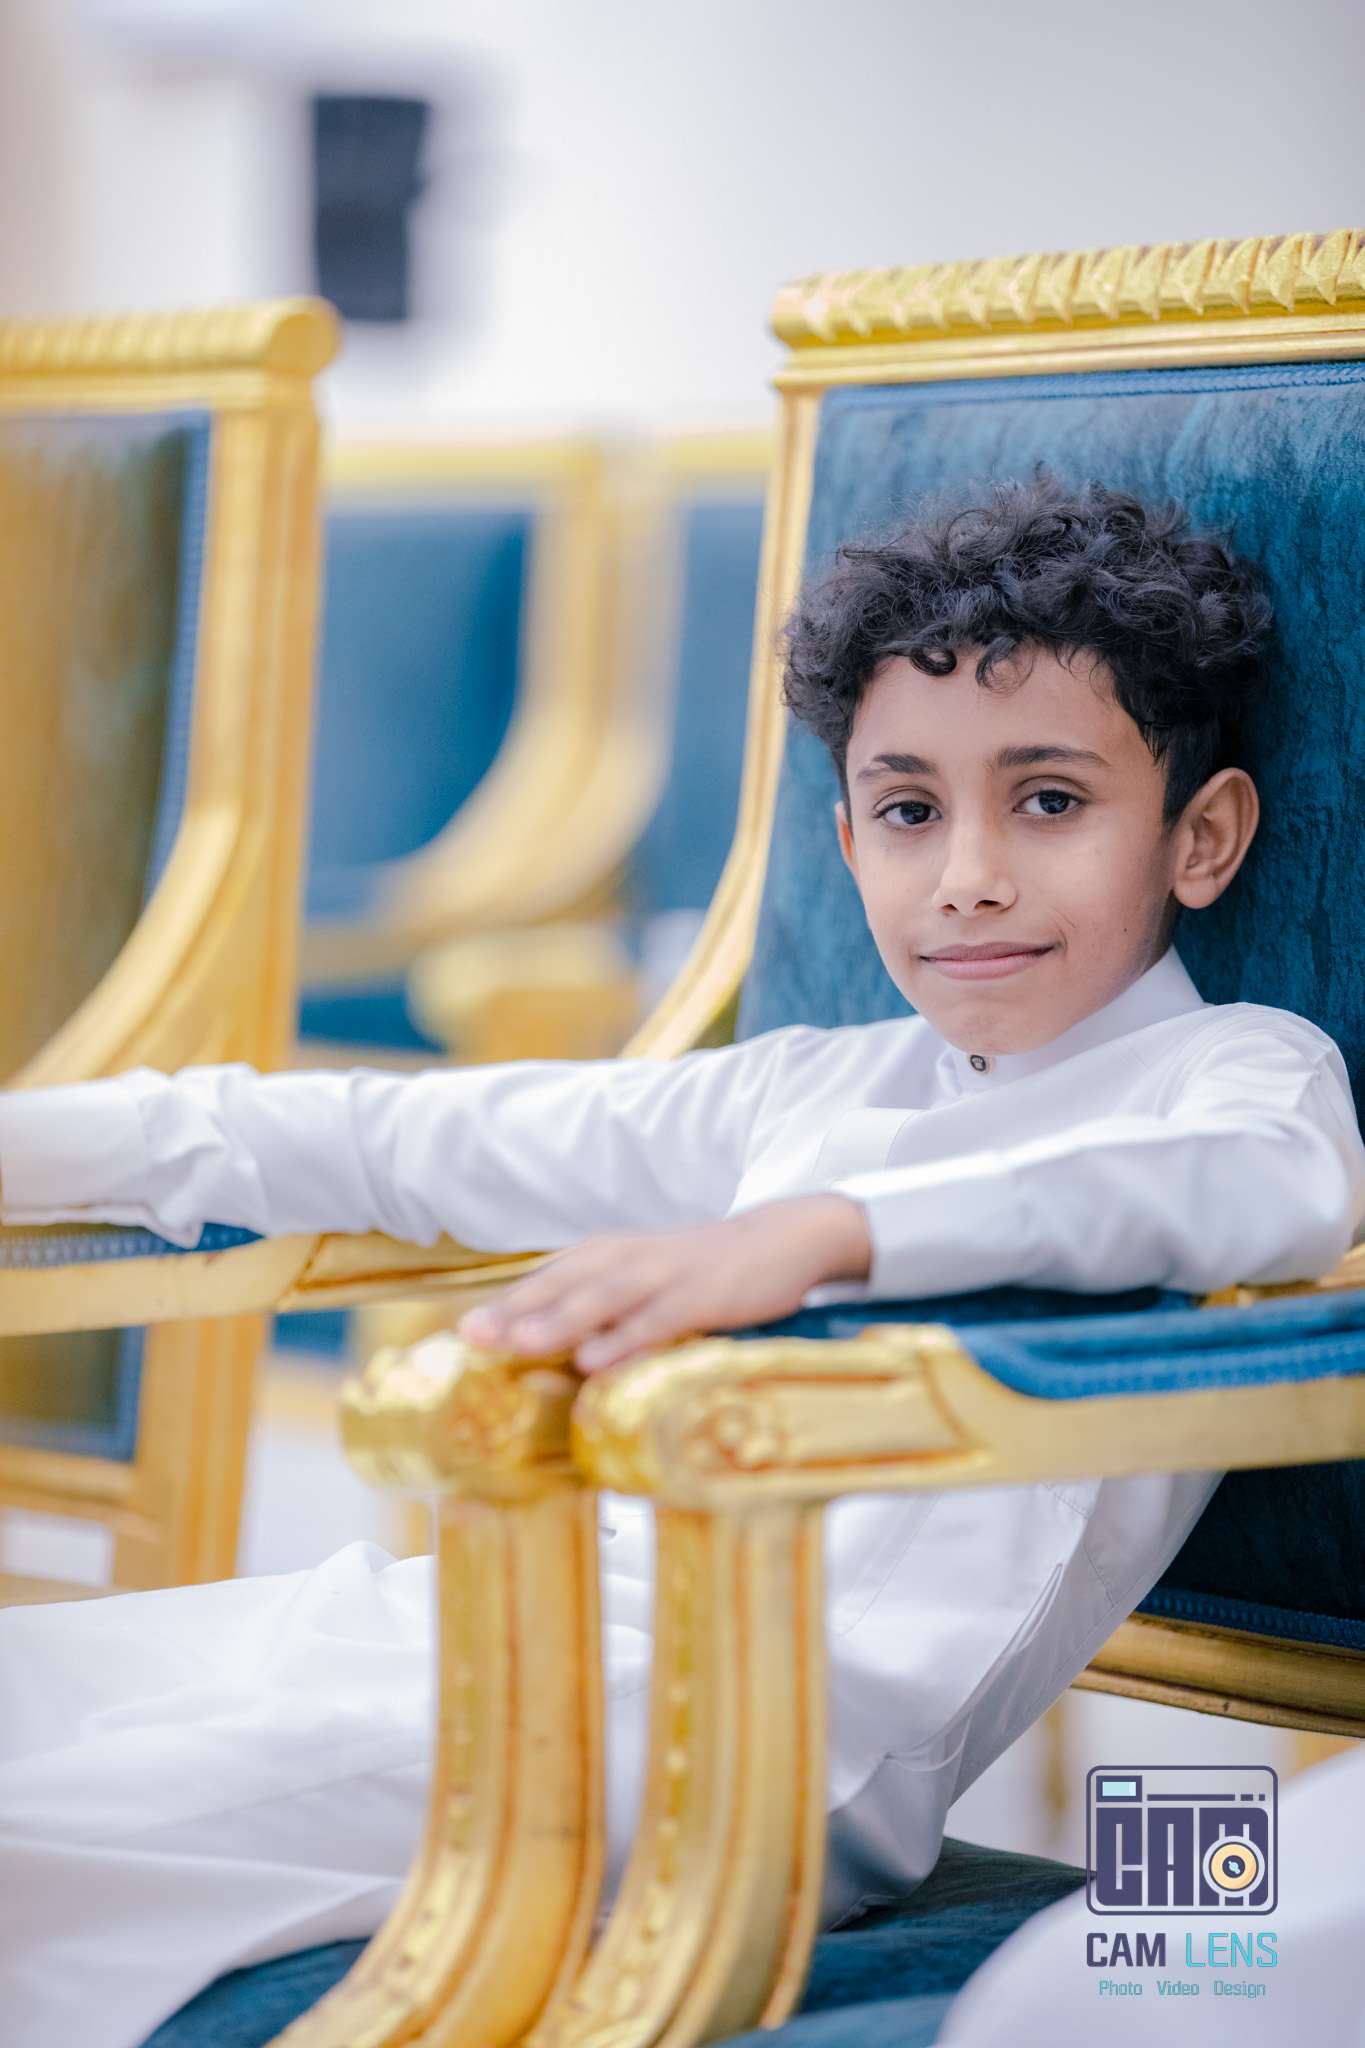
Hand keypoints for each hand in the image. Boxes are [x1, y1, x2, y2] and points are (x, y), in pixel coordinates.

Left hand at [459, 1194, 871, 1372]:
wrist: (781, 1238)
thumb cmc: (701, 1268)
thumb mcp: (642, 1277)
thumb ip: (599, 1306)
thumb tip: (549, 1349)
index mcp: (606, 1254)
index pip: (544, 1280)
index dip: (503, 1306)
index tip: (458, 1334)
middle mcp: (626, 1259)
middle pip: (561, 1286)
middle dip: (514, 1310)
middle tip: (470, 1336)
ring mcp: (663, 1276)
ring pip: (602, 1300)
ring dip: (559, 1321)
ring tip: (519, 1343)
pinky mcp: (702, 1296)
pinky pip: (657, 1321)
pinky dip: (625, 1340)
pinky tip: (597, 1363)